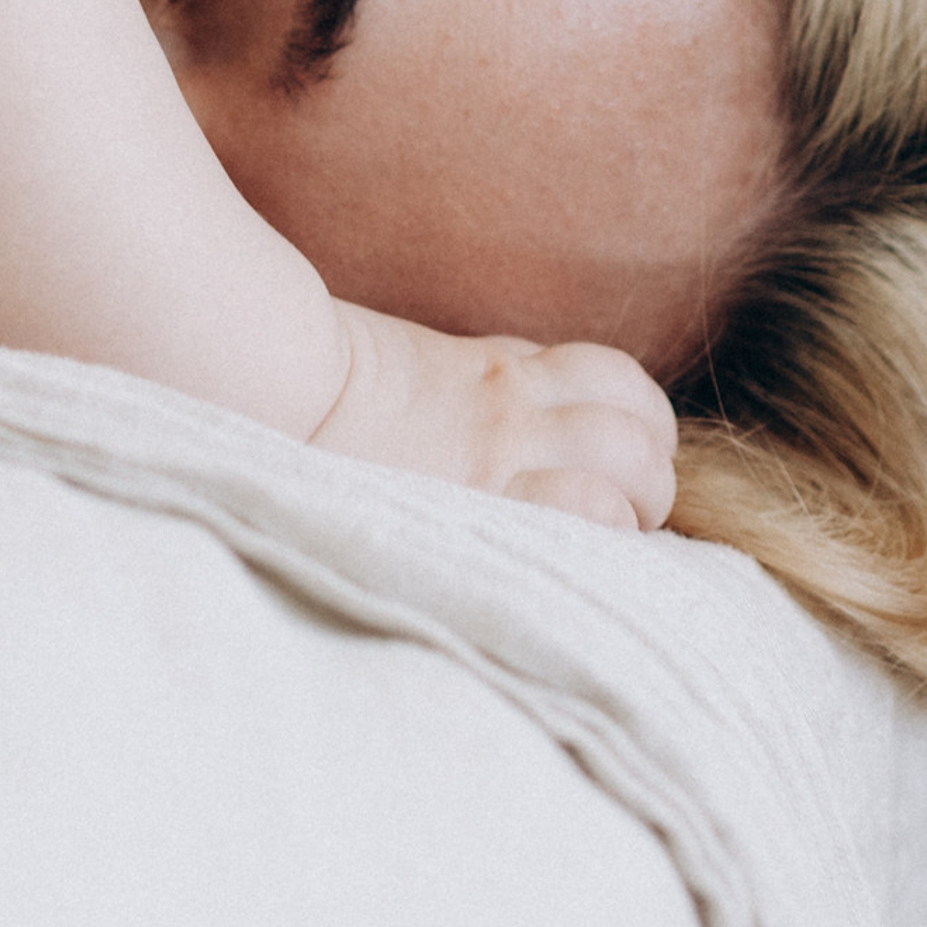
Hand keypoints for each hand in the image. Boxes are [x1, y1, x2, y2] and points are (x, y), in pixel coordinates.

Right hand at [310, 306, 679, 528]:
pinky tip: (575, 563)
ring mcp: (502, 454)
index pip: (619, 384)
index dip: (640, 426)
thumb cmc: (326, 379)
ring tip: (606, 546)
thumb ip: (481, 381)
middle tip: (624, 518)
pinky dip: (601, 538)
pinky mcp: (481, 503)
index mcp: (502, 371)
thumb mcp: (423, 364)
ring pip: (632, 467)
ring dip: (638, 512)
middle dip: (651, 479)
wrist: (275, 379)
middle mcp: (516, 409)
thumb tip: (528, 406)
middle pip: (641, 431)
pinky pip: (585, 514)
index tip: (620, 468)